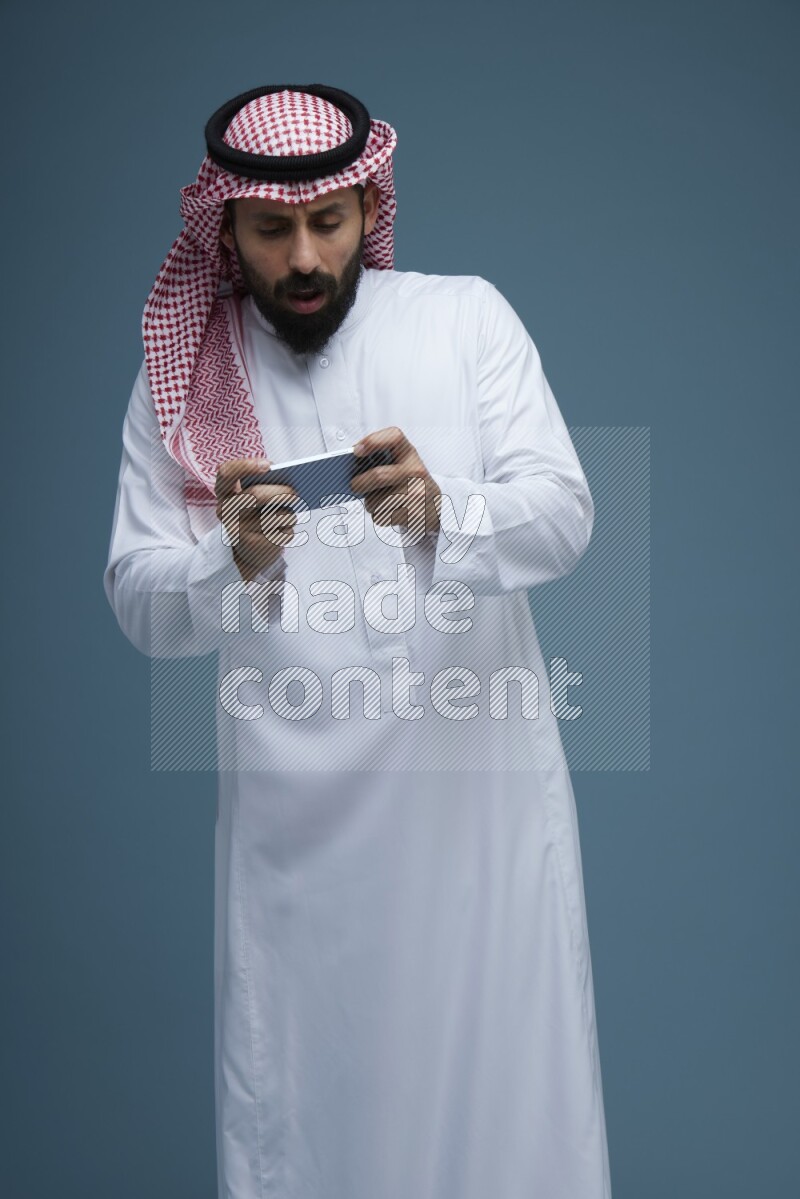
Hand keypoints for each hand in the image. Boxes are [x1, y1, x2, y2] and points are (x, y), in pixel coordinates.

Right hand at [215, 458, 298, 581]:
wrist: (246, 552)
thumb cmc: (254, 515)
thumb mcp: (251, 497)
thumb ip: (263, 482)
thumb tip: (290, 480)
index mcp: (224, 492)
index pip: (226, 473)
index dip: (246, 466)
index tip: (269, 466)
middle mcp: (226, 510)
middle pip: (256, 494)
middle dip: (281, 491)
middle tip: (296, 493)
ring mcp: (238, 529)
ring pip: (275, 515)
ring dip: (289, 514)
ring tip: (288, 516)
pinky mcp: (254, 545)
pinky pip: (282, 531)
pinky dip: (288, 529)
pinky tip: (281, 531)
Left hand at [350, 427, 440, 533]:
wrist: (432, 510)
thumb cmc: (407, 484)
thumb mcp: (398, 466)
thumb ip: (378, 461)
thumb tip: (350, 467)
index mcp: (409, 453)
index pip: (393, 437)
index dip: (373, 441)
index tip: (356, 451)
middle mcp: (416, 470)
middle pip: (378, 476)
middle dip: (360, 483)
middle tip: (354, 486)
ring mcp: (418, 493)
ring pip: (377, 502)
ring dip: (372, 504)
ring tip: (382, 502)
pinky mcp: (415, 514)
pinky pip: (383, 517)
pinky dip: (380, 517)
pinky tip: (391, 512)